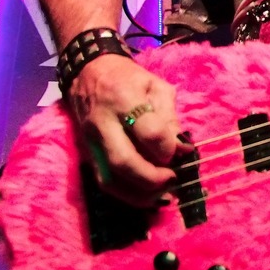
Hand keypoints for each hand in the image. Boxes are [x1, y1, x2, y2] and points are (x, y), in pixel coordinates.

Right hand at [65, 53, 181, 205]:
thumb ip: (169, 117)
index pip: (148, 133)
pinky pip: (104, 182)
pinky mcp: (86, 153)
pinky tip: (148, 197)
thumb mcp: (156, 86)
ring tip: (164, 194)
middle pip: (124, 162)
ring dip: (139, 194)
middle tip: (174, 179)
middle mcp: (103, 124)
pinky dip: (127, 195)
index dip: (168, 148)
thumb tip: (182, 149)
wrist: (87, 72)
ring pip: (110, 179)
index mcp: (124, 99)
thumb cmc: (128, 77)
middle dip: (153, 178)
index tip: (182, 152)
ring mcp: (91, 141)